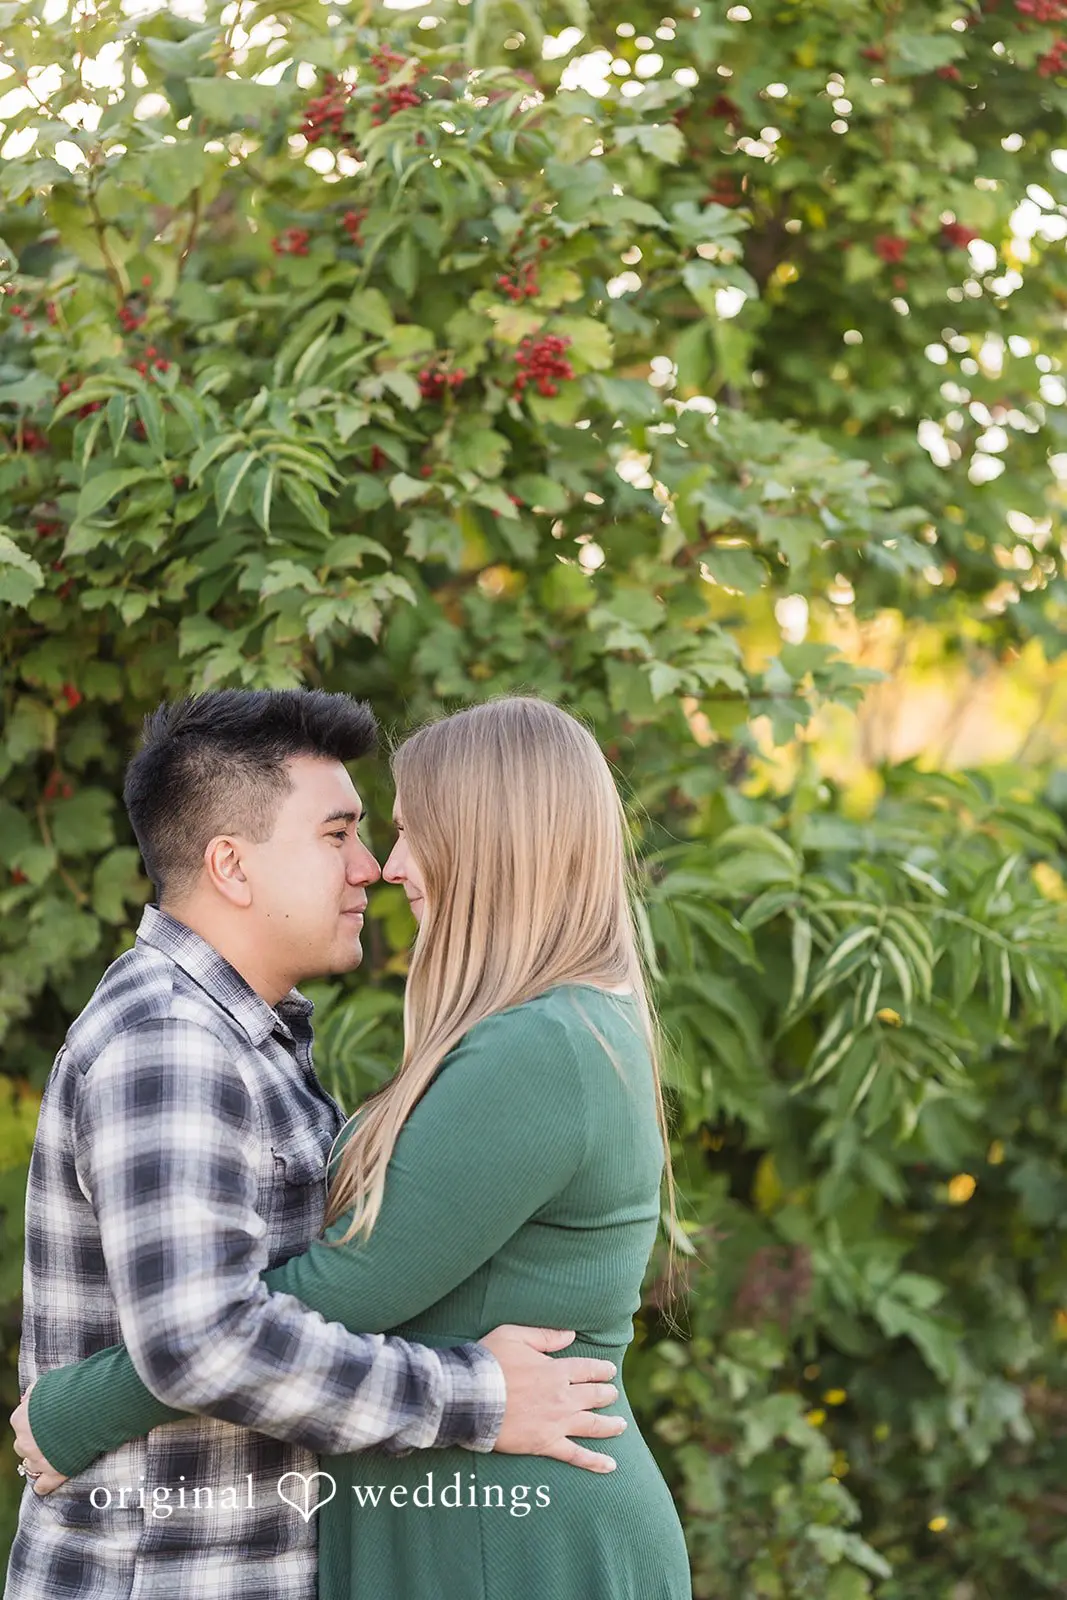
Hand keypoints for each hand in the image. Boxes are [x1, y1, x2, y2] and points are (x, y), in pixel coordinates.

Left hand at [10, 1384, 67, 1495]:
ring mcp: (39, 1460)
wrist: (95, 1404)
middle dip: (35, 1442)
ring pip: (31, 1466)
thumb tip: (25, 1400)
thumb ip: (34, 1392)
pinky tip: (49, 1480)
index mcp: (21, 1419)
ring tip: (57, 1452)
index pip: (20, 1424)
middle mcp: (25, 1441)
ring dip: (41, 1460)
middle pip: (23, 1446)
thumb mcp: (49, 1382)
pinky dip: (44, 1485)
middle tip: (54, 1434)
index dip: (35, 1422)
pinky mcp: (55, 1473)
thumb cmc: (74, 1388)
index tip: (49, 1418)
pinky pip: (42, 1486)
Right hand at [479, 1325, 624, 1473]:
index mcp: (556, 1370)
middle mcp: (562, 1397)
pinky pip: (575, 1455)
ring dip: (610, 1425)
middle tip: (613, 1394)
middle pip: (593, 1396)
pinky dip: (594, 1461)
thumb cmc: (489, 1363)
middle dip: (606, 1394)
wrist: (470, 1398)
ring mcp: (556, 1423)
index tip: (609, 1370)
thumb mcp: (514, 1336)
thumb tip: (571, 1334)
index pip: (587, 1369)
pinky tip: (610, 1466)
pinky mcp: (546, 1444)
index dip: (601, 1369)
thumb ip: (545, 1336)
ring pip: (592, 1425)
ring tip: (622, 1425)